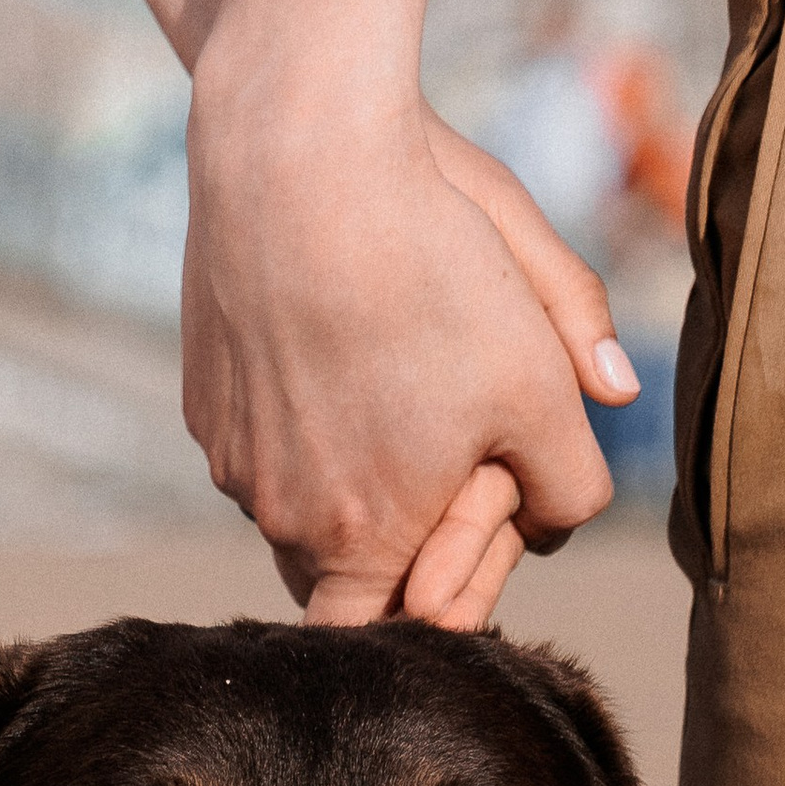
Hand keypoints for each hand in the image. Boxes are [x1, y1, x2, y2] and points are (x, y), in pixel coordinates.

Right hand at [183, 60, 635, 630]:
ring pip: (298, 514)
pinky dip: (299, 426)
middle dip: (396, 551)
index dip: (451, 595)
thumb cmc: (428, 264)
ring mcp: (232, 464)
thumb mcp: (538, 369)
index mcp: (365, 541)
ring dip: (347, 486)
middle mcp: (282, 521)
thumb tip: (582, 505)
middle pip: (342, 586)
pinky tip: (334, 346)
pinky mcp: (202, 404)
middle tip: (442, 469)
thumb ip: (575, 466)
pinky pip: (257, 449)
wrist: (293, 152)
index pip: (401, 633)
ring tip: (391, 392)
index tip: (483, 518)